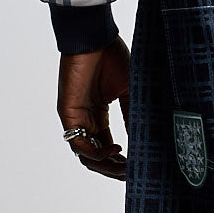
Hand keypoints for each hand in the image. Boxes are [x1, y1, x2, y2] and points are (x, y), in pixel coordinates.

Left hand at [57, 35, 131, 178]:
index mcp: (99, 114)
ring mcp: (76, 118)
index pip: (107, 147)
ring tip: (125, 167)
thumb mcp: (129, 90)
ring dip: (105, 166)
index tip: (138, 167)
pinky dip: (95, 152)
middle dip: (114, 169)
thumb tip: (144, 140)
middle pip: (97, 157)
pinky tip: (114, 150)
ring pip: (87, 155)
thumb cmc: (110, 56)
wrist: (94, 37)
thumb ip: (132, 115)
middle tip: (132, 174)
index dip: (121, 161)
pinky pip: (79, 143)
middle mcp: (87, 119)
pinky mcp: (69, 114)